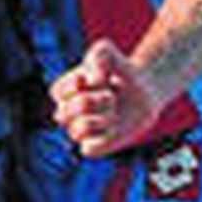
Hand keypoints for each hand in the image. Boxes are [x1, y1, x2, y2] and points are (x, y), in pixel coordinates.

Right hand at [49, 40, 162, 156]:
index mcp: (65, 91)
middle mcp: (70, 112)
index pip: (57, 93)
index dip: (75, 85)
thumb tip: (94, 81)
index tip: (97, 76)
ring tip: (113, 111)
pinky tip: (114, 127)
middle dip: (88, 102)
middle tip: (110, 95)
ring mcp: (82, 130)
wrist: (144, 89)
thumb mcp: (108, 52)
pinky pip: (89, 149)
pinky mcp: (98, 145)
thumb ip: (99, 55)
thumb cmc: (119, 69)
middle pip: (64, 114)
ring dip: (98, 120)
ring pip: (76, 132)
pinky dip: (102, 139)